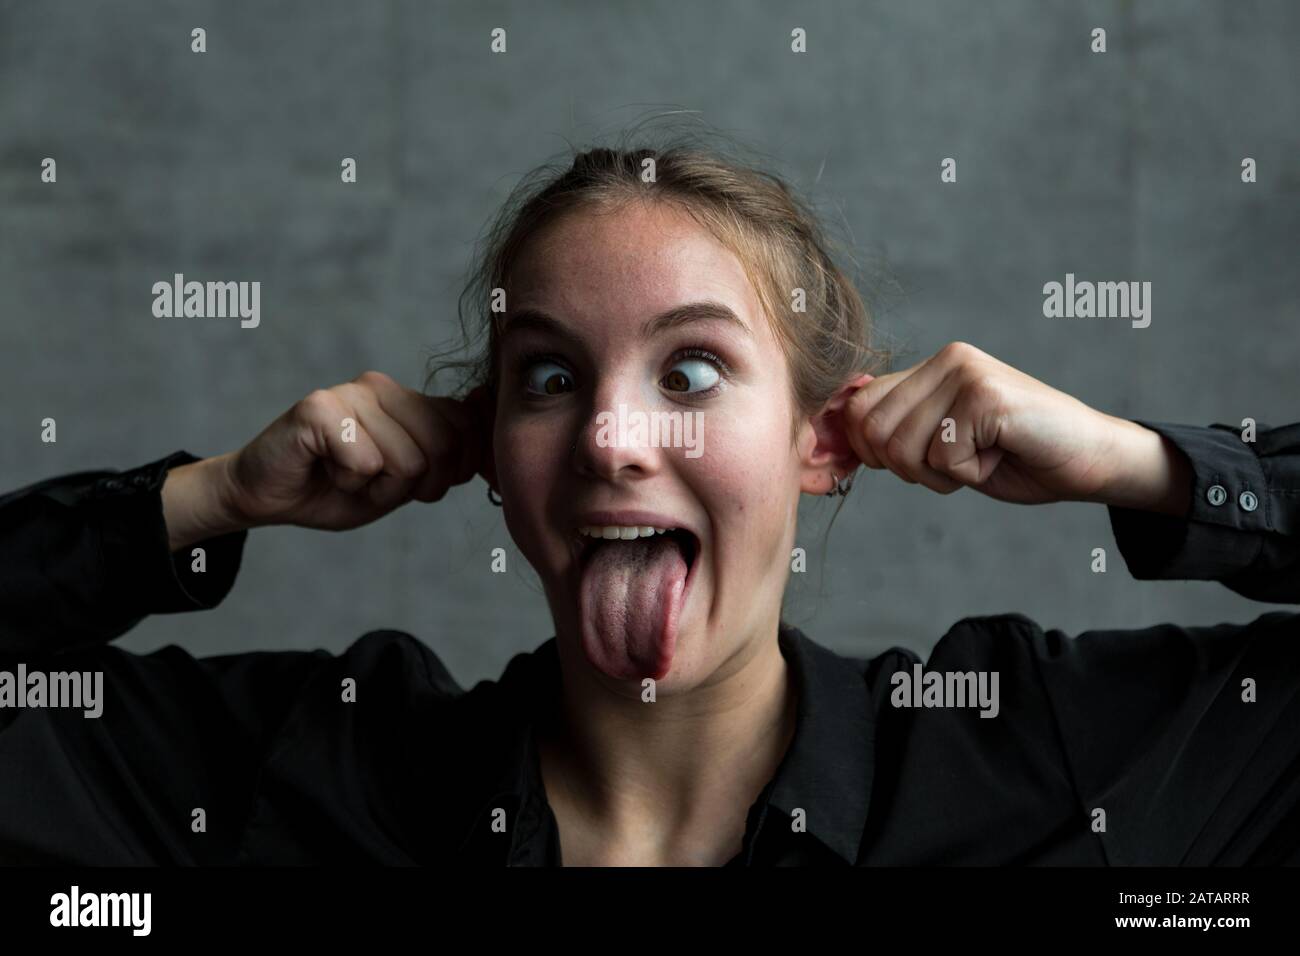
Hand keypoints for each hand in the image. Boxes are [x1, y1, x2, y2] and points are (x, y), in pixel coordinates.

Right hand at [218, 371, 490, 532]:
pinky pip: (366, 463)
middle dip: (416, 486)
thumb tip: (488, 412)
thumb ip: (445, 455)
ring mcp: (350, 393)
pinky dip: (348, 484)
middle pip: (444, 447)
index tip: (417, 486)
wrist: (268, 495)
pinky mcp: (319, 408)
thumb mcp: (404, 479)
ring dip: (376, 488)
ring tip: (346, 476)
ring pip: (406, 461)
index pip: (466, 427)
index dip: (452, 471)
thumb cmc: (336, 488)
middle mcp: (381, 387)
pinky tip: (326, 470)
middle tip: (375, 484)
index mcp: (407, 399)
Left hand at [842, 342, 1190, 512]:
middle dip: (908, 469)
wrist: (1089, 460)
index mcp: (930, 367)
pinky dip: (970, 475)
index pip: (856, 407)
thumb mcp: (943, 440)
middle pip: (873, 433)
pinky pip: (944, 459)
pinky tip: (1003, 454)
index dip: (868, 451)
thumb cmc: (1016, 456)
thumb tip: (839, 431)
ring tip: (982, 456)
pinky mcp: (986, 396)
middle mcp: (946, 359)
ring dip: (941, 474)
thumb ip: (899, 428)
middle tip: (956, 463)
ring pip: (903, 448)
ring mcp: (967, 373)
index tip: (911, 464)